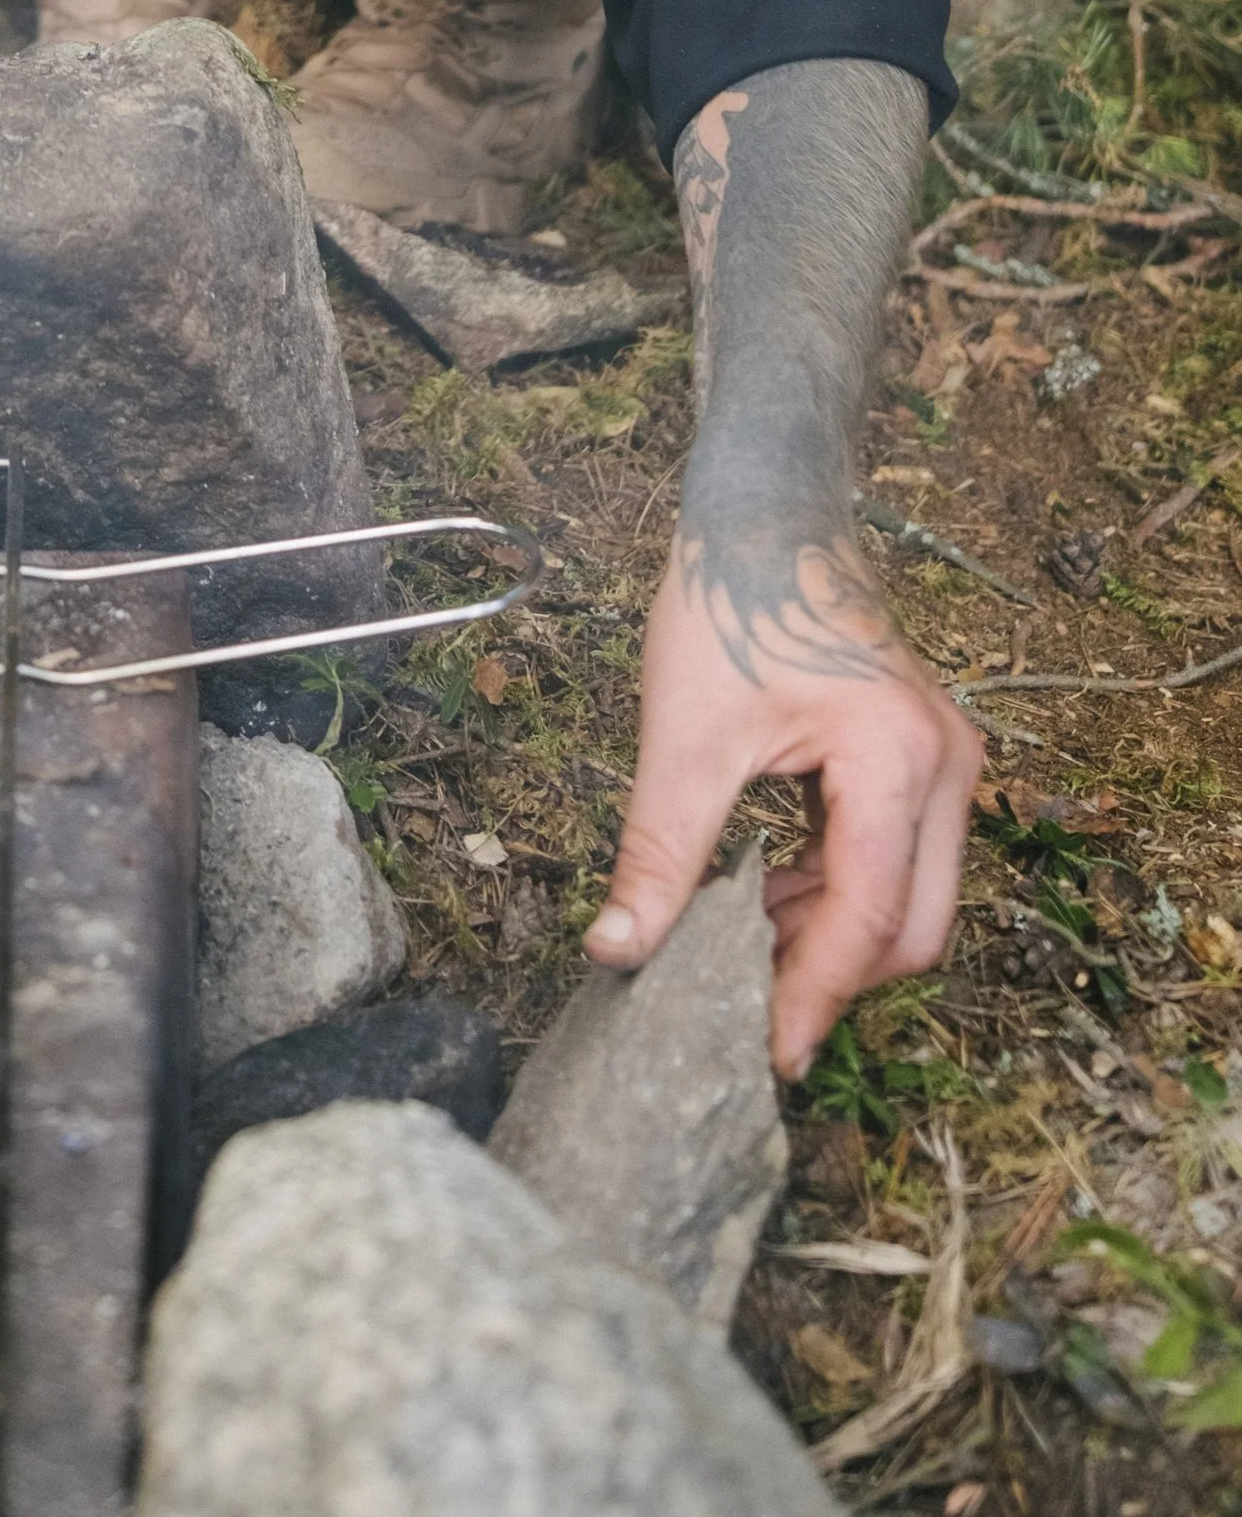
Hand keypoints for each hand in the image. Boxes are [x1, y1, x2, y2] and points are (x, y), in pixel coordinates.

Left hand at [587, 534, 981, 1076]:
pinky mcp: (920, 757)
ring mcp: (942, 761)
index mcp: (898, 759)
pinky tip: (763, 893)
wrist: (764, 510)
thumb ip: (659, 852)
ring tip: (736, 944)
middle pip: (915, 927)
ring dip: (831, 935)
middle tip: (746, 1013)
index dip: (814, 996)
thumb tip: (618, 952)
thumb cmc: (729, 601)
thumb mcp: (684, 736)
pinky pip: (895, 857)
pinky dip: (834, 891)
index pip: (870, 919)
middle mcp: (946, 767)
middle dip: (833, 978)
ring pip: (910, 899)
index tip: (763, 1055)